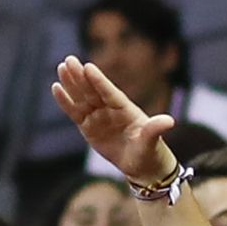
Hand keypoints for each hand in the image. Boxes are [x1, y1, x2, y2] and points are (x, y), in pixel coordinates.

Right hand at [52, 55, 177, 184]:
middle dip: (81, 76)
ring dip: (71, 83)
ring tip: (61, 67)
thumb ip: (155, 129)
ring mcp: (98, 117)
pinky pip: (75, 112)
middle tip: (70, 60)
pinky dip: (66, 102)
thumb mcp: (152, 141)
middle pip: (93, 91)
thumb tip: (169, 121)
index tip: (88, 67)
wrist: (142, 166)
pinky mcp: (88, 127)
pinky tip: (56, 87)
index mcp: (126, 109)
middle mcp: (110, 109)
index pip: (110, 93)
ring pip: (82, 98)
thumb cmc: (150, 151)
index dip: (99, 81)